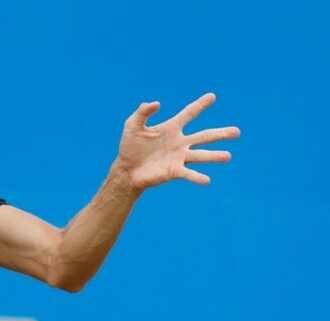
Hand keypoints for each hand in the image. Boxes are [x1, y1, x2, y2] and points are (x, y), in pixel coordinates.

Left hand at [113, 92, 240, 189]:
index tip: (212, 96)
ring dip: (215, 156)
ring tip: (228, 156)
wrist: (127, 170)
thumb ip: (142, 112)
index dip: (200, 105)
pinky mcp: (174, 171)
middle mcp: (180, 142)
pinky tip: (207, 180)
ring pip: (201, 155)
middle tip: (237, 131)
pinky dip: (197, 177)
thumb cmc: (130, 147)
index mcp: (171, 128)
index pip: (189, 113)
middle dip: (221, 134)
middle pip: (204, 136)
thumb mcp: (132, 125)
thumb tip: (157, 103)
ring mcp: (179, 157)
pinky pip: (189, 174)